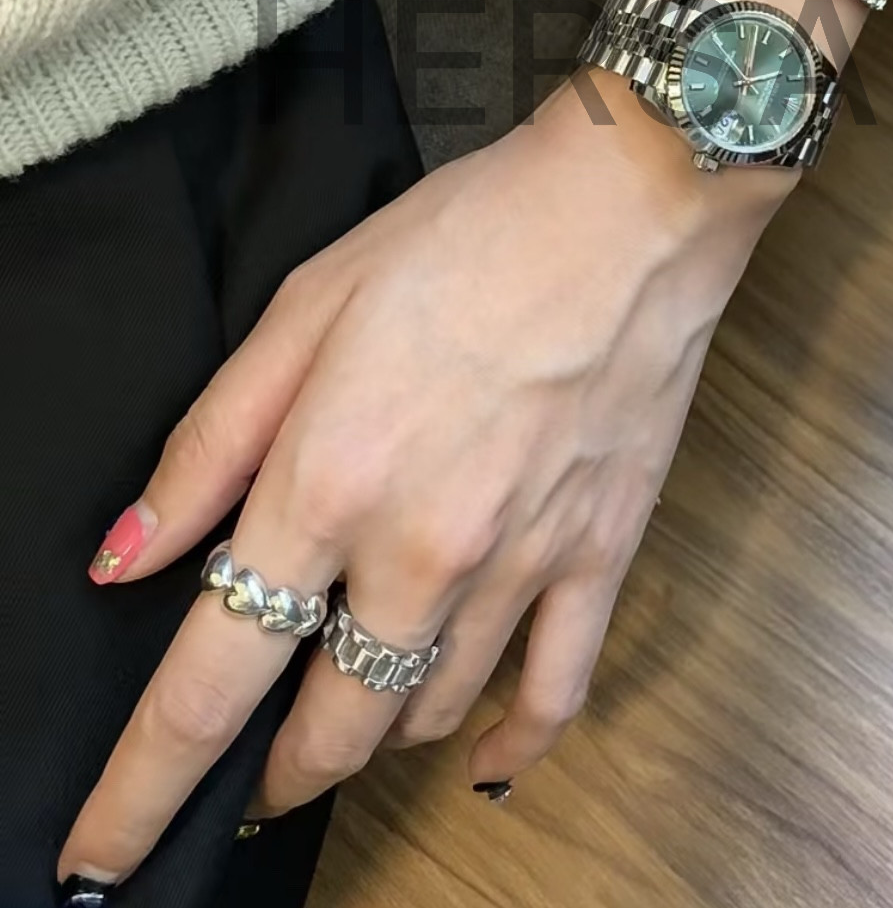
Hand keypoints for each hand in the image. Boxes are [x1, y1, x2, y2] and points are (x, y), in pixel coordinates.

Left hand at [60, 69, 793, 886]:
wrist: (630, 207)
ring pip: (426, 715)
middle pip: (325, 727)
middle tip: (249, 776)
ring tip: (346, 726)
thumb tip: (129, 560)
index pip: (211, 679)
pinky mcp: (601, 556)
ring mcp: (520, 565)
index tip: (103, 853)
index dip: (145, 787)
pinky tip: (477, 760)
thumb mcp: (307, 306)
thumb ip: (210, 444)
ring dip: (371, 741)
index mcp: (327, 481)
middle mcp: (419, 550)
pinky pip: (553, 693)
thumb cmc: (468, 235)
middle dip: (272, 774)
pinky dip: (509, 748)